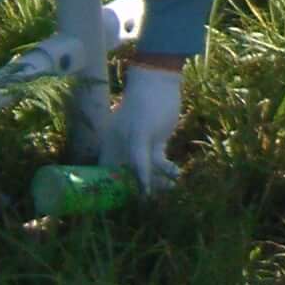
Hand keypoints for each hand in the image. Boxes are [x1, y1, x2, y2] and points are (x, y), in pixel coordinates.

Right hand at [117, 61, 182, 191]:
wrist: (160, 80)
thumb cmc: (145, 104)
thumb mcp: (141, 134)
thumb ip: (139, 160)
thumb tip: (141, 187)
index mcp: (110, 145)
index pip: (108, 175)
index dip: (115, 191)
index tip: (128, 204)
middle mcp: (121, 148)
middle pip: (127, 177)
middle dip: (140, 188)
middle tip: (154, 199)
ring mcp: (138, 146)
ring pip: (145, 171)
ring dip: (158, 181)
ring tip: (172, 187)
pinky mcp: (154, 143)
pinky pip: (158, 162)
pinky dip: (166, 169)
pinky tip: (177, 173)